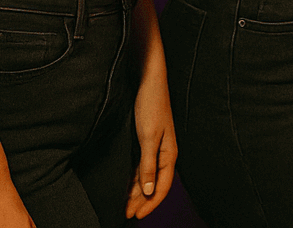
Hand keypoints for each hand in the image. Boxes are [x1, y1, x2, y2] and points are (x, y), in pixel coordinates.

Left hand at [125, 68, 177, 218]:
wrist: (149, 78)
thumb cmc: (151, 104)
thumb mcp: (148, 137)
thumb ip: (148, 165)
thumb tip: (149, 191)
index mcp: (170, 153)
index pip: (163, 187)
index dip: (150, 204)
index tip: (135, 216)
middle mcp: (164, 152)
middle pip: (155, 184)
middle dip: (142, 201)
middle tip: (125, 214)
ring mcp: (155, 145)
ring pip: (146, 175)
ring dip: (136, 191)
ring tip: (123, 204)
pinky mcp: (145, 139)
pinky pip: (140, 165)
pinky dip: (133, 177)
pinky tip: (124, 184)